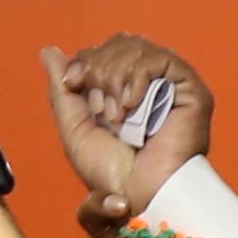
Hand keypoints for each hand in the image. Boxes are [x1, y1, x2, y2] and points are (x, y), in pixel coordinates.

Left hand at [38, 34, 211, 237]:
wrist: (138, 194)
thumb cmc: (110, 172)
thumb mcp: (75, 129)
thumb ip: (62, 90)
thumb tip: (48, 51)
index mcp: (120, 90)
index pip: (100, 50)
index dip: (83, 61)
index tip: (73, 84)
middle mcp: (146, 83)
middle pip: (117, 42)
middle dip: (98, 70)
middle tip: (102, 110)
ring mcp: (169, 83)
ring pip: (136, 47)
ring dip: (115, 79)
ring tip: (118, 115)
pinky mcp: (189, 87)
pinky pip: (159, 59)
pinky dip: (136, 78)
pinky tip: (132, 106)